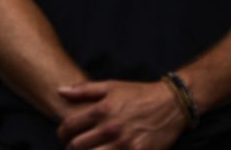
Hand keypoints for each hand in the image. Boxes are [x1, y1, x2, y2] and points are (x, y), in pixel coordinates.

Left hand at [56, 80, 186, 149]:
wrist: (171, 105)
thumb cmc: (138, 94)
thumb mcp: (111, 86)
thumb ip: (84, 90)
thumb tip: (59, 91)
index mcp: (102, 110)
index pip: (69, 126)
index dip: (61, 133)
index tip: (63, 136)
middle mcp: (110, 128)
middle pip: (77, 147)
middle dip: (70, 148)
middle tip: (72, 148)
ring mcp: (124, 145)